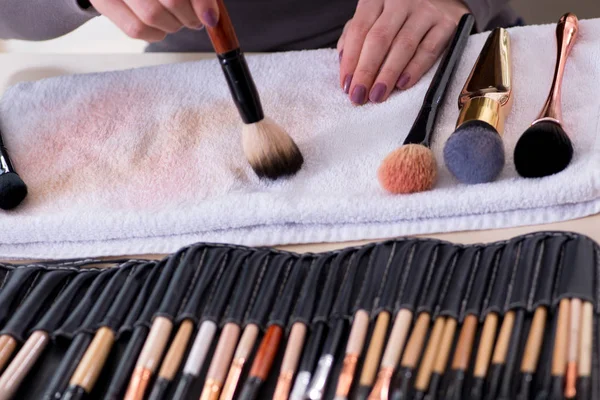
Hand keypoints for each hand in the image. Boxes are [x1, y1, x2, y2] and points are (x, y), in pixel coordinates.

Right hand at [89, 0, 219, 41]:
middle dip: (189, 17)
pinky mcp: (102, 2)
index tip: (210, 17)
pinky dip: (156, 33)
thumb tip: (209, 14)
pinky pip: (136, 29)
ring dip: (173, 25)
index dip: (201, 3)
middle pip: (172, 1)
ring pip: (153, 16)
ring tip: (176, 19)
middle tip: (194, 19)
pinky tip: (160, 26)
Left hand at [338, 0, 469, 103]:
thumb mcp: (374, 16)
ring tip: (377, 95)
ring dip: (387, 74)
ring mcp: (426, 10)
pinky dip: (415, 69)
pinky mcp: (448, 23)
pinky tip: (402, 84)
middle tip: (359, 95)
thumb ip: (356, 35)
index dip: (351, 59)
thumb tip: (344, 64)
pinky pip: (429, 49)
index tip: (346, 85)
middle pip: (380, 38)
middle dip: (366, 71)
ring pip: (403, 45)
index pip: (360, 29)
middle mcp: (401, 0)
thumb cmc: (400, 13)